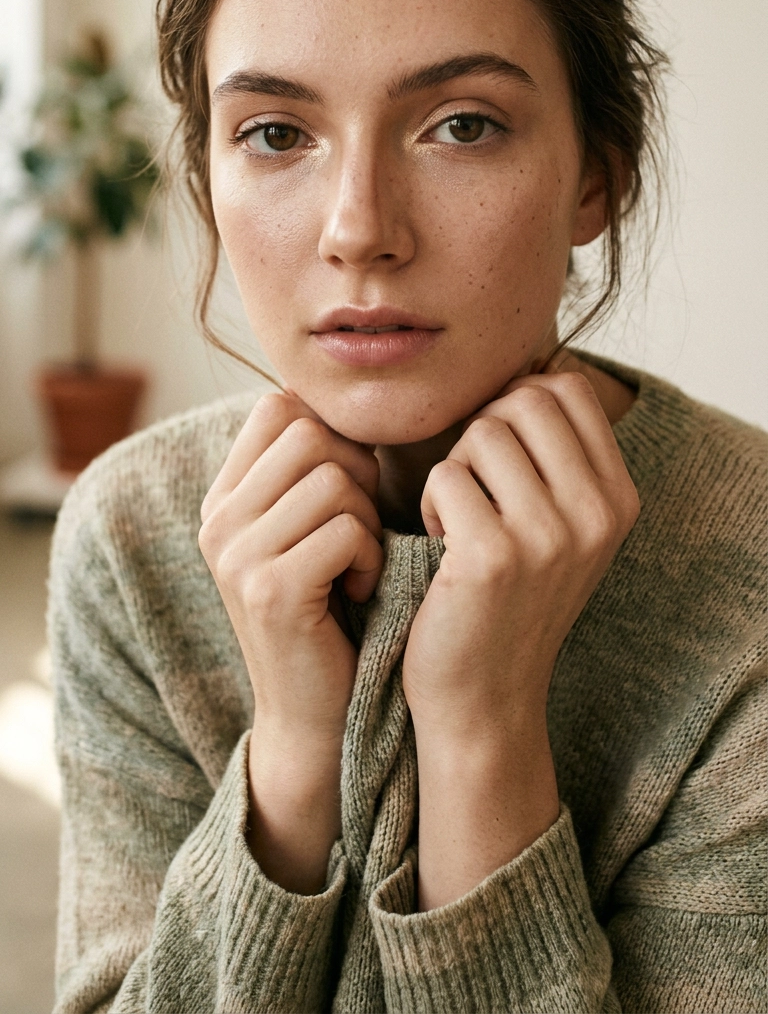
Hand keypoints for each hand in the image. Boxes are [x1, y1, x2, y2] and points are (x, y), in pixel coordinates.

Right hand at [199, 391, 381, 891]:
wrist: (315, 715)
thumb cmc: (333, 610)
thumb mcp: (309, 529)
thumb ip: (311, 469)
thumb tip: (346, 401)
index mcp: (224, 498)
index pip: (279, 407)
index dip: (331, 435)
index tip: (346, 490)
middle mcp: (218, 520)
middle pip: (310, 435)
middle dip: (357, 475)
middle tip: (360, 529)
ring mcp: (237, 555)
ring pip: (335, 480)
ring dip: (368, 521)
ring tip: (358, 563)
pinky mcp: (270, 590)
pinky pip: (348, 529)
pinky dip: (372, 557)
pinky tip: (360, 589)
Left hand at [403, 371, 639, 906]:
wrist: (483, 697)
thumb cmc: (505, 597)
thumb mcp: (556, 522)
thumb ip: (556, 450)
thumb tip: (537, 361)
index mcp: (619, 498)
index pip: (564, 388)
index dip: (517, 407)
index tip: (501, 461)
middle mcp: (598, 513)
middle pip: (523, 401)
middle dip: (484, 433)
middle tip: (476, 490)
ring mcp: (551, 535)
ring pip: (481, 434)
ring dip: (455, 471)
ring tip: (460, 522)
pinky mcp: (494, 556)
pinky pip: (446, 476)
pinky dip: (431, 505)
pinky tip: (442, 548)